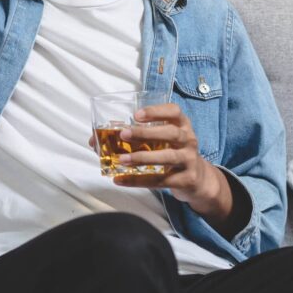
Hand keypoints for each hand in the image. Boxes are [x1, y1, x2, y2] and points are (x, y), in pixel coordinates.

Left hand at [100, 104, 230, 218]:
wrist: (198, 180)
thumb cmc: (172, 152)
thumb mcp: (163, 140)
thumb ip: (136, 136)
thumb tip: (94, 140)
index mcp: (182, 125)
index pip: (174, 112)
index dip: (156, 111)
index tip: (136, 114)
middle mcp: (189, 140)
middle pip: (171, 133)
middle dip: (146, 133)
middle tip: (124, 134)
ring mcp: (189, 160)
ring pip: (167, 157)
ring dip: (143, 157)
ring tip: (122, 160)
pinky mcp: (186, 180)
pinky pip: (160, 181)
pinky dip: (139, 181)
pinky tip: (121, 180)